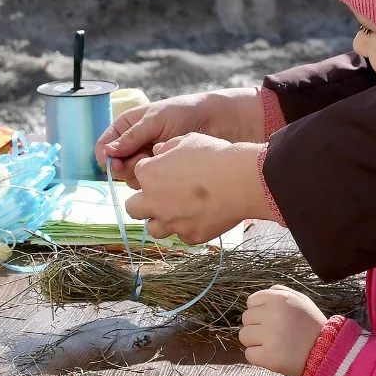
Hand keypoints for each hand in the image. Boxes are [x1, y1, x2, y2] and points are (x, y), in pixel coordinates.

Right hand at [97, 87, 262, 182]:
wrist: (216, 121)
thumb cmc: (185, 112)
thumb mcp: (156, 119)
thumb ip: (132, 135)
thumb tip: (108, 152)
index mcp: (126, 127)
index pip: (104, 146)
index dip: (106, 157)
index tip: (115, 162)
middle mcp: (133, 145)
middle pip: (115, 166)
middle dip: (124, 166)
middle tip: (141, 160)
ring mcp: (147, 160)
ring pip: (130, 177)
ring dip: (140, 173)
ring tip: (160, 160)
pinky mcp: (162, 172)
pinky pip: (148, 183)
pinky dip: (155, 179)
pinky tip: (169, 169)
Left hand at [123, 133, 269, 244]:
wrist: (242, 181)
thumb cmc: (215, 155)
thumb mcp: (188, 140)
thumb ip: (168, 147)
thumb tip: (159, 152)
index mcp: (149, 174)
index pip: (138, 173)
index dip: (152, 170)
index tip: (167, 169)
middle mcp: (153, 201)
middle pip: (133, 208)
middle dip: (143, 201)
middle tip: (160, 195)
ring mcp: (171, 222)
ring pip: (153, 228)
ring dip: (161, 220)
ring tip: (178, 210)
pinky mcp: (190, 236)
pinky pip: (182, 236)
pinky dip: (187, 228)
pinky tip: (201, 216)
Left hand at [240, 285, 327, 375]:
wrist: (327, 352)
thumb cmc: (312, 325)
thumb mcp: (301, 300)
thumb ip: (280, 292)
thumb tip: (259, 297)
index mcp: (279, 298)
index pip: (251, 302)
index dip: (259, 312)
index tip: (271, 320)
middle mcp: (272, 314)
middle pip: (246, 319)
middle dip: (257, 326)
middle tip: (274, 334)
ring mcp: (269, 336)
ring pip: (244, 336)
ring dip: (255, 342)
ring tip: (274, 345)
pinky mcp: (268, 356)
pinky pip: (249, 354)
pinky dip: (258, 357)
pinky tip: (273, 356)